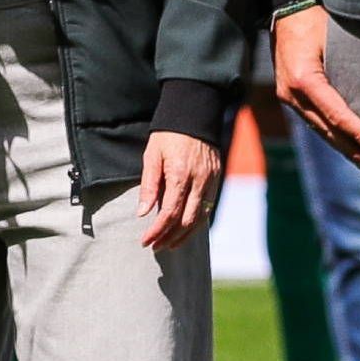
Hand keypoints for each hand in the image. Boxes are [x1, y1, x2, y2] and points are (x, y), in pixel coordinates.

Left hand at [136, 128, 221, 249]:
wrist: (194, 114)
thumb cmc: (167, 135)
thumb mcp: (152, 156)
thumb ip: (149, 186)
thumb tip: (143, 213)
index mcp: (180, 175)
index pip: (169, 213)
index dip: (157, 231)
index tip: (145, 241)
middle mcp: (199, 181)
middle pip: (186, 221)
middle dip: (169, 237)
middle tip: (155, 246)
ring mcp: (211, 181)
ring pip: (200, 218)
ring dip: (184, 235)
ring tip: (169, 245)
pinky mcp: (217, 179)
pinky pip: (208, 207)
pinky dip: (196, 223)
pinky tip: (185, 229)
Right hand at [271, 3, 359, 168]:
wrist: (286, 8)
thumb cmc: (316, 18)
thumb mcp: (336, 38)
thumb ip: (355, 64)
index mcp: (303, 78)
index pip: (335, 114)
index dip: (357, 133)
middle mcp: (291, 93)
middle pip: (326, 129)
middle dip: (352, 149)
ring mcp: (287, 97)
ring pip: (319, 129)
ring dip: (343, 147)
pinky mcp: (289, 96)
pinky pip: (313, 120)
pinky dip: (331, 134)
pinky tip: (347, 145)